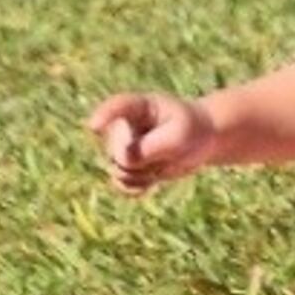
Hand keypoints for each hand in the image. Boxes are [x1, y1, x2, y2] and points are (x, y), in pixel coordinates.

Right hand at [89, 91, 217, 192]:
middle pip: (119, 153)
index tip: (94, 126)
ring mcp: (119, 146)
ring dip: (145, 174)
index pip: (117, 108)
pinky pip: (121, 184)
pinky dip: (137, 187)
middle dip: (143, 161)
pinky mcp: (123, 164)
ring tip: (163, 160)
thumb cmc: (191, 129)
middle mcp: (122, 125)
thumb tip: (122, 162)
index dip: (104, 116)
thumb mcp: (178, 136)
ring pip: (120, 170)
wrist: (199, 140)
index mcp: (138, 107)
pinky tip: (151, 182)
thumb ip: (149, 148)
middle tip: (171, 151)